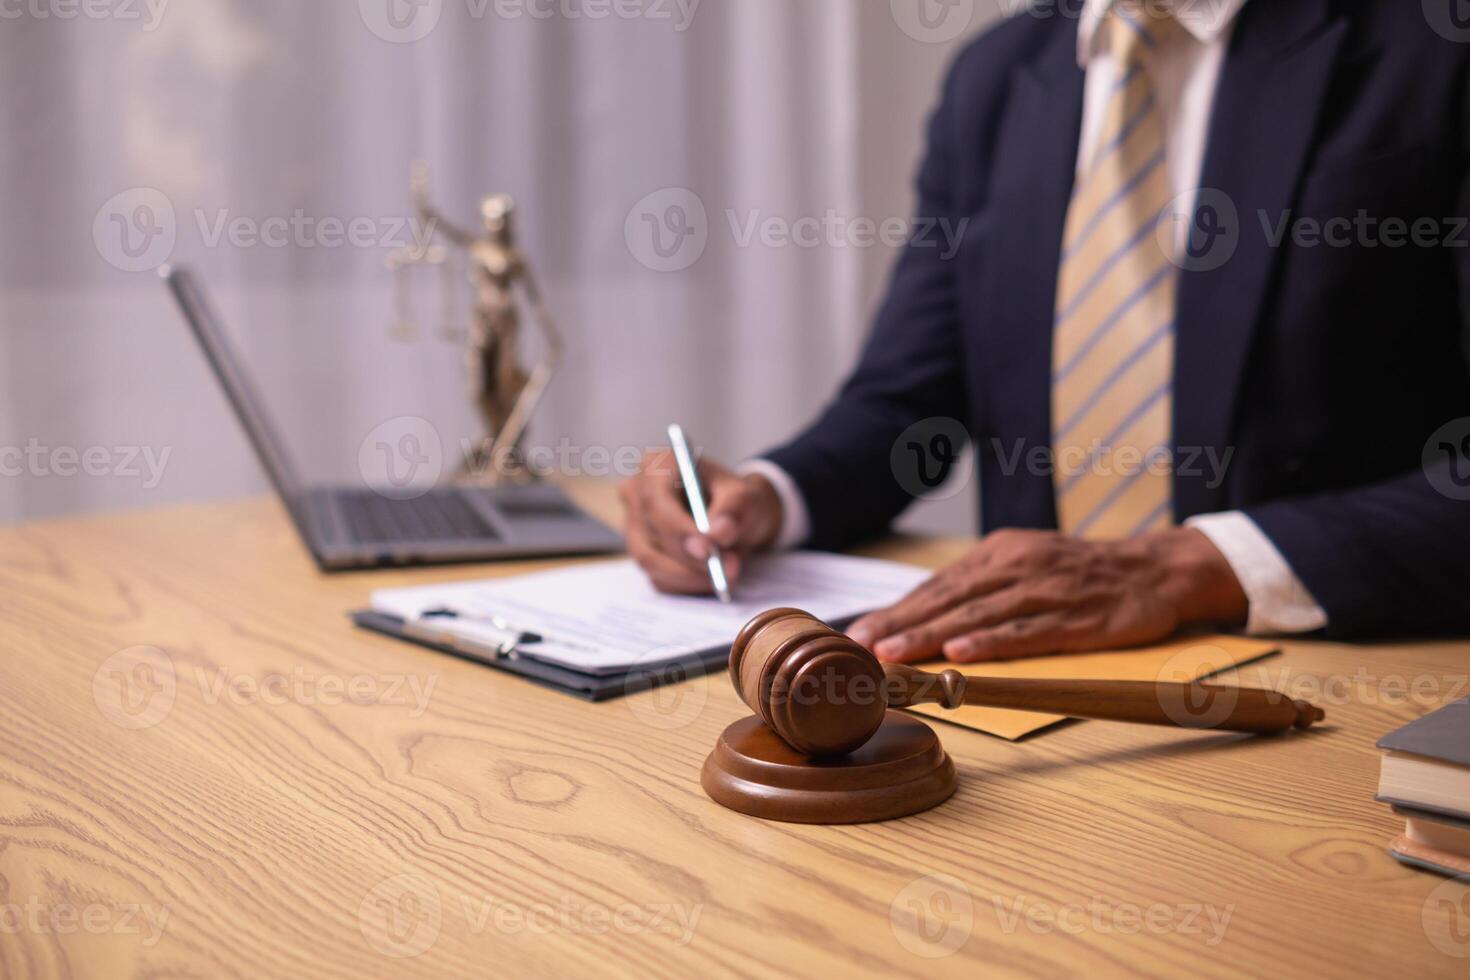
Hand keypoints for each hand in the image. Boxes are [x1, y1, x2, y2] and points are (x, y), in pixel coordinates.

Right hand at [619, 451, 784, 594]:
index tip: (707, 550)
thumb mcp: (745, 495)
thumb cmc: (736, 498)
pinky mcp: (643, 554)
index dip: (678, 529)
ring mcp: (635, 526)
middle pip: (650, 533)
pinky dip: (686, 584)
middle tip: (727, 568)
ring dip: (689, 575)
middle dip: (689, 557)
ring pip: (650, 560)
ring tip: (727, 575)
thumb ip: (734, 510)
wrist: (737, 516)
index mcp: (657, 466)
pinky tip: (711, 581)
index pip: (655, 500)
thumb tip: (719, 534)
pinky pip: (657, 578)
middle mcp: (637, 494)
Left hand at [847, 527, 1247, 662]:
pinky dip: (990, 643)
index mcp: (1000, 552)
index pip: (938, 585)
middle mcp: (1017, 566)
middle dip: (902, 625)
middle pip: (949, 599)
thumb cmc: (1079, 574)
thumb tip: (921, 616)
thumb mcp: (1025, 565)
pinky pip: (1025, 632)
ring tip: (896, 655)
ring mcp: (1046, 591)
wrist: (1155, 569)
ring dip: (933, 636)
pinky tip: (960, 655)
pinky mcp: (1074, 617)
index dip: (898, 610)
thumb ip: (979, 587)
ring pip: (978, 615)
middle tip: (863, 648)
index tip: (861, 633)